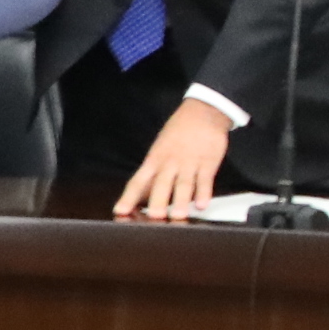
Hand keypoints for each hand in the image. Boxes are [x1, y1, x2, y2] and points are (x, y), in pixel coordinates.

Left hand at [113, 99, 234, 219]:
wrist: (202, 113)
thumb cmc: (178, 132)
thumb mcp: (159, 149)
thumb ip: (153, 172)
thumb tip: (141, 195)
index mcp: (155, 160)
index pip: (138, 181)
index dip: (129, 197)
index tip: (120, 211)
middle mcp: (170, 163)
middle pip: (161, 184)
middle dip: (157, 201)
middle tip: (154, 216)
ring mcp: (189, 163)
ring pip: (184, 184)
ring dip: (181, 201)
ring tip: (178, 215)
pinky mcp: (208, 163)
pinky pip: (205, 180)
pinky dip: (204, 193)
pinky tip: (201, 205)